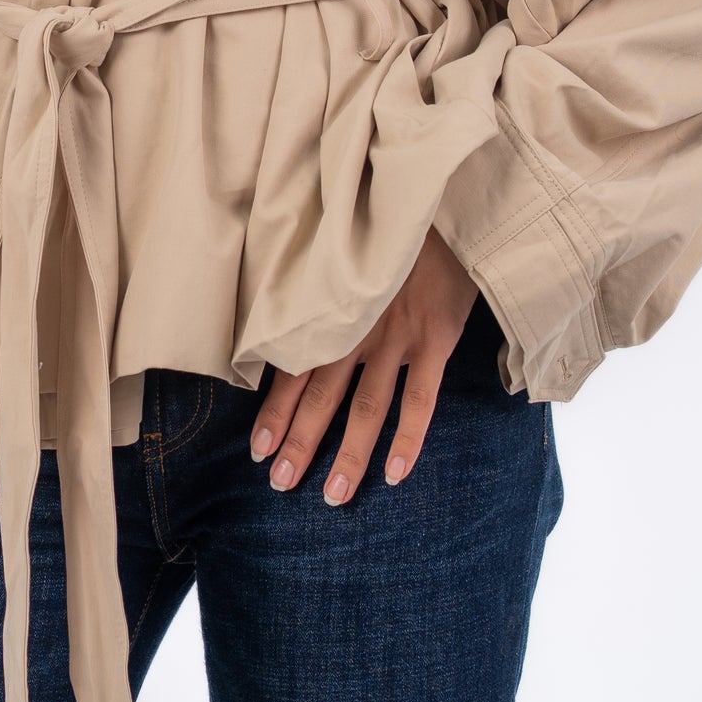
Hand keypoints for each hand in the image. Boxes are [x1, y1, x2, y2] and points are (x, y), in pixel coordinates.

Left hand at [249, 225, 477, 505]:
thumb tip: (290, 334)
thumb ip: (324, 298)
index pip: (293, 370)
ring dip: (349, 454)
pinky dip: (408, 437)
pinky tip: (395, 474)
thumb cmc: (390, 235)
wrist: (444, 207)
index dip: (274, 413)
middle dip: (299, 442)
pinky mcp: (436, 338)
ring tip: (332, 495)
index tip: (258, 451)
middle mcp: (356, 328)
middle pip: (321, 396)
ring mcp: (397, 336)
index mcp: (331, 311)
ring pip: (367, 406)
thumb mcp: (345, 259)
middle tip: (280, 483)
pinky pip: (421, 398)